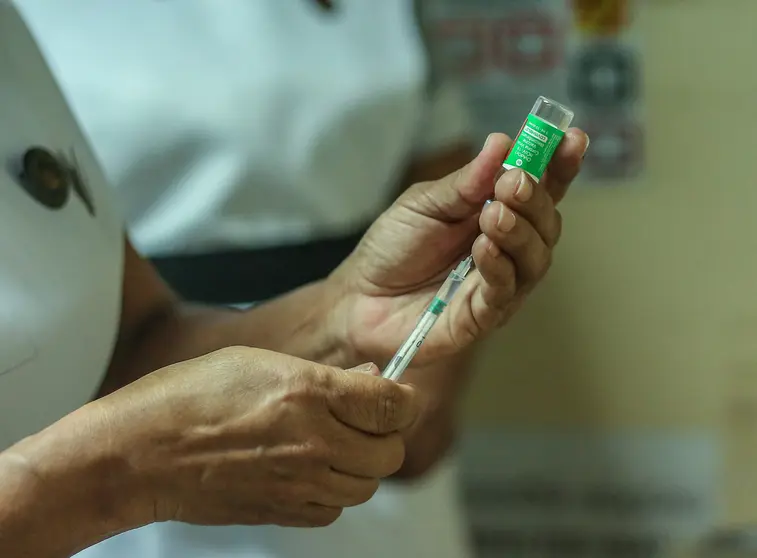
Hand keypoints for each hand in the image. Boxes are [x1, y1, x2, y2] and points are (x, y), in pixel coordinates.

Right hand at [94, 347, 419, 527]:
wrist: (140, 453)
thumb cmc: (191, 395)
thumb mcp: (261, 361)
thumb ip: (324, 376)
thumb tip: (372, 383)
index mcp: (308, 393)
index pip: (393, 405)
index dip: (404, 399)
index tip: (397, 396)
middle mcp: (312, 443)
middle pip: (389, 452)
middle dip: (386, 434)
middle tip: (365, 420)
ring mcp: (299, 483)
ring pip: (367, 486)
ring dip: (362, 465)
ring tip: (334, 444)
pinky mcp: (283, 512)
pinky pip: (333, 511)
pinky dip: (334, 493)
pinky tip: (310, 471)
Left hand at [330, 130, 587, 364]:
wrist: (359, 296)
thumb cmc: (393, 246)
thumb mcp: (424, 203)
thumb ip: (465, 182)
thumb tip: (503, 143)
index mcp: (496, 211)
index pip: (540, 187)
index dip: (560, 164)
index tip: (572, 138)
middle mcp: (507, 247)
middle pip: (546, 222)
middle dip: (536, 198)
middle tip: (513, 183)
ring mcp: (500, 282)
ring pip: (535, 258)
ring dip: (520, 231)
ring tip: (494, 214)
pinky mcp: (484, 315)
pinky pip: (506, 292)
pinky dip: (500, 267)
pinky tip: (484, 249)